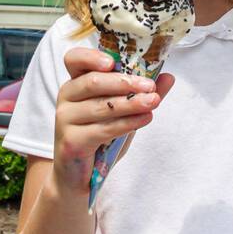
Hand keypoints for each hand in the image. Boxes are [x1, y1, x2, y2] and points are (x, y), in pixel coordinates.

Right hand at [51, 46, 175, 194]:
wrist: (78, 177)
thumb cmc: (98, 138)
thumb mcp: (122, 113)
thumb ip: (141, 93)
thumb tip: (168, 76)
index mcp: (76, 83)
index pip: (74, 60)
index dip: (91, 56)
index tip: (112, 61)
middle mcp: (66, 97)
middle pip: (93, 82)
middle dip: (125, 82)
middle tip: (150, 85)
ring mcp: (64, 119)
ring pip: (101, 106)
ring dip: (131, 103)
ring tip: (153, 102)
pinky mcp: (70, 141)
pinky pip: (102, 129)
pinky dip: (126, 123)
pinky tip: (144, 119)